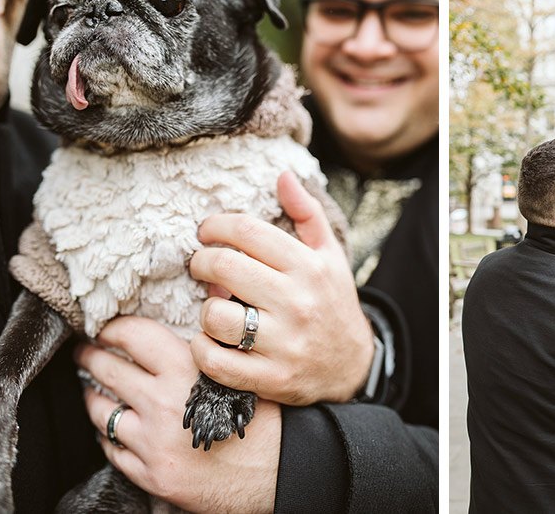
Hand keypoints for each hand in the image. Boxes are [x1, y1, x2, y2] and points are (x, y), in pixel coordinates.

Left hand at [76, 317, 280, 513]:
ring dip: (93, 395)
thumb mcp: (244, 369)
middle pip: (108, 370)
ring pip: (102, 410)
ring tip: (93, 388)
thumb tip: (194, 320)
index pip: (134, 336)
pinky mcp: (149, 474)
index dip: (114, 328)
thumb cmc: (267, 419)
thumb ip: (213, 346)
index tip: (107, 327)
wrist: (278, 472)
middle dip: (90, 356)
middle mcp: (164, 404)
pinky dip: (110, 434)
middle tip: (86, 351)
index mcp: (188, 371)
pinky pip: (112, 449)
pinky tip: (115, 425)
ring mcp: (152, 443)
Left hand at [189, 170, 373, 404]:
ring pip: (215, 315)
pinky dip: (202, 348)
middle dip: (201, 261)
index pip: (247, 232)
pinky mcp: (271, 378)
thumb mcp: (329, 254)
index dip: (216, 226)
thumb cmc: (332, 301)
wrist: (353, 365)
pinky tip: (209, 339)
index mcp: (309, 266)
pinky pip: (216, 361)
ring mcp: (284, 343)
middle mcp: (297, 302)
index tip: (207, 232)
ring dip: (204, 307)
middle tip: (201, 264)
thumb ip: (306, 213)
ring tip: (213, 304)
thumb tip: (282, 175)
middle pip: (224, 267)